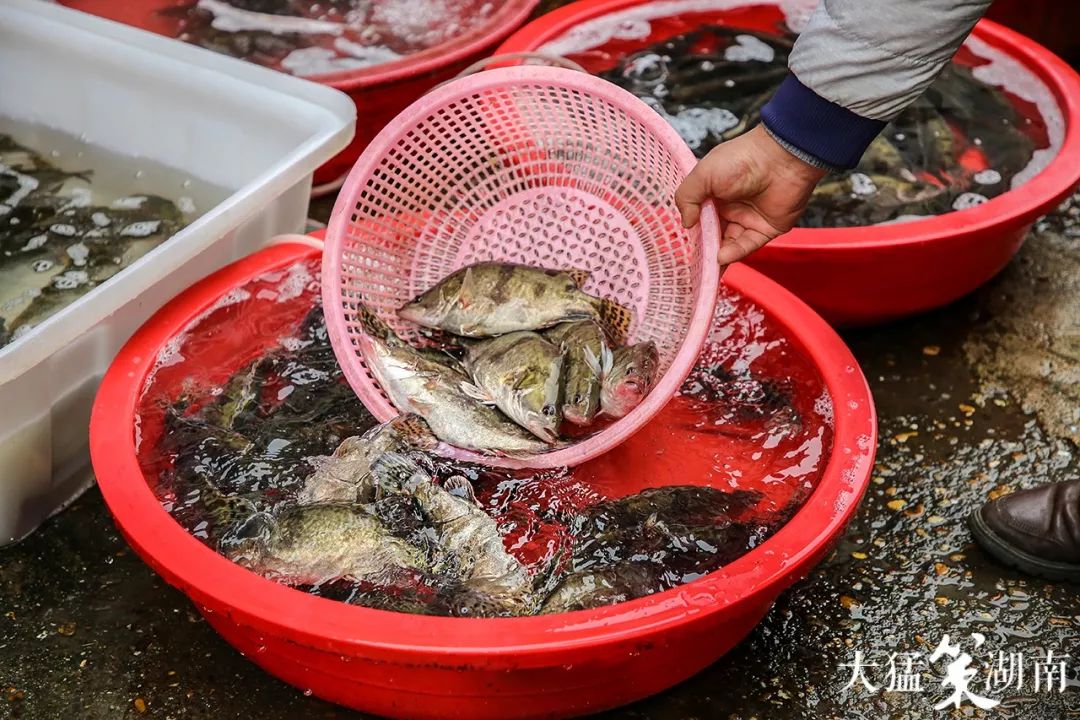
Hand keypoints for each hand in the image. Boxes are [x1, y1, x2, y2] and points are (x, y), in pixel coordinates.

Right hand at [675, 125, 827, 264]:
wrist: (781, 158)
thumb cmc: (741, 159)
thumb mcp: (703, 174)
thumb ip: (686, 197)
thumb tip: (686, 223)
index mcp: (715, 192)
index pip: (700, 217)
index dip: (693, 230)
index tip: (683, 244)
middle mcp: (732, 206)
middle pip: (715, 234)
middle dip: (705, 248)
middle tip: (694, 262)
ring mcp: (749, 218)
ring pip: (730, 243)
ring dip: (718, 255)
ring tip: (707, 266)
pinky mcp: (766, 229)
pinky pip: (748, 245)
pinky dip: (735, 252)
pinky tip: (722, 257)